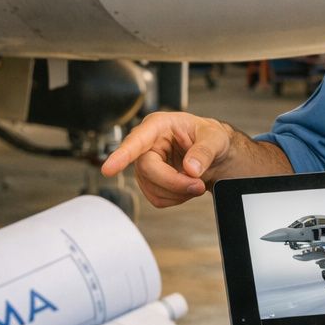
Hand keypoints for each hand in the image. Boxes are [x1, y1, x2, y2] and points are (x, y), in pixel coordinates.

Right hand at [100, 111, 290, 207]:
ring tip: (196, 182)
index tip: (108, 169)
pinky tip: (186, 187)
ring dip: (177, 192)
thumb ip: (204, 151)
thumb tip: (191, 168)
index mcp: (158, 125)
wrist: (215, 155)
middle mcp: (147, 144)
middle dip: (174, 182)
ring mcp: (146, 165)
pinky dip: (175, 198)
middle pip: (148, 170)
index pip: (137, 141)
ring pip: (151, 189)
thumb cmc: (211, 139)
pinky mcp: (149, 182)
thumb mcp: (215, 139)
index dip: (122, 155)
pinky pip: (156, 199)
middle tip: (198, 185)